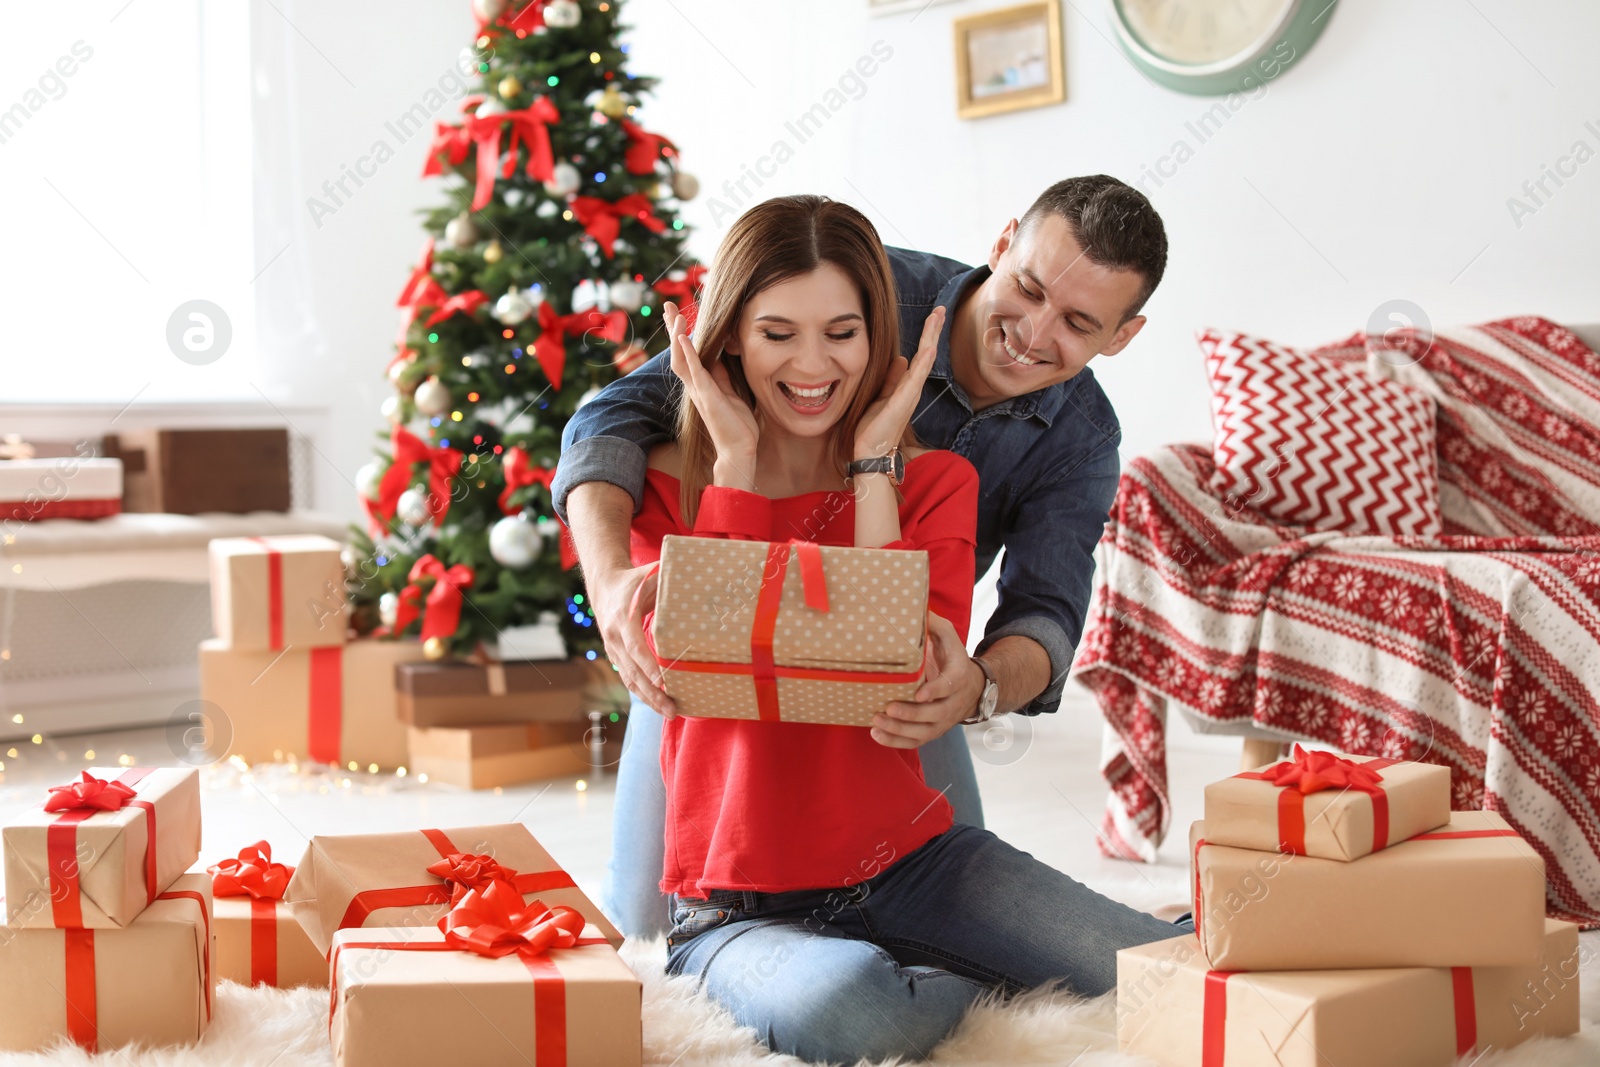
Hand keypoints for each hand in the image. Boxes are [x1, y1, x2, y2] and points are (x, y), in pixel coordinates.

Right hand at [589, 560, 676, 716]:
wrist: (605, 586)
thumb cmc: (636, 580)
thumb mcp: (651, 573)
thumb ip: (672, 576)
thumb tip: (701, 577)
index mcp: (623, 616)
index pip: (635, 646)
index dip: (649, 665)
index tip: (664, 682)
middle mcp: (614, 636)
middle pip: (633, 670)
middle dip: (652, 692)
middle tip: (672, 709)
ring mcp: (612, 649)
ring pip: (629, 679)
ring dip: (649, 699)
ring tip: (670, 713)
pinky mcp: (615, 656)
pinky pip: (628, 678)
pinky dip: (643, 693)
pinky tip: (658, 704)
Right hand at [663, 301, 758, 478]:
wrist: (738, 449)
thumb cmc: (736, 424)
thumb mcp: (730, 392)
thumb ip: (723, 375)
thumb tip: (721, 356)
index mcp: (701, 384)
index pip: (687, 354)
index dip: (681, 334)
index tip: (678, 314)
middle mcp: (695, 386)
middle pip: (677, 352)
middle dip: (673, 329)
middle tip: (667, 306)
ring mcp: (699, 391)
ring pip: (681, 359)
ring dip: (677, 336)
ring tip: (676, 315)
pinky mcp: (707, 397)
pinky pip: (694, 372)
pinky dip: (688, 353)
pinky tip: (683, 338)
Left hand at [854, 306, 943, 458]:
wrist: (870, 452)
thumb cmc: (874, 427)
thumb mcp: (880, 396)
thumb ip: (891, 378)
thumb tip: (900, 358)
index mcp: (906, 387)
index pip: (919, 355)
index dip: (926, 335)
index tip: (933, 316)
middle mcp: (911, 389)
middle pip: (926, 354)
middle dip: (932, 331)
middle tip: (940, 309)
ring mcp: (909, 395)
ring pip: (923, 362)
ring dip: (930, 339)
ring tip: (937, 320)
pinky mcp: (901, 403)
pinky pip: (915, 380)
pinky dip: (923, 364)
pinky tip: (929, 349)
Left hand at [870, 610, 981, 747]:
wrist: (973, 687)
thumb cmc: (953, 658)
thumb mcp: (949, 637)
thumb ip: (934, 625)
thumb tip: (918, 608)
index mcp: (958, 676)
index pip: (949, 686)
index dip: (935, 691)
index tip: (919, 694)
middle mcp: (953, 702)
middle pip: (934, 714)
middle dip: (911, 714)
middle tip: (888, 708)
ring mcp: (943, 720)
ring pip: (924, 732)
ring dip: (899, 730)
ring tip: (877, 721)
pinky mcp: (933, 730)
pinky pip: (916, 742)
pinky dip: (896, 741)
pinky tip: (876, 734)